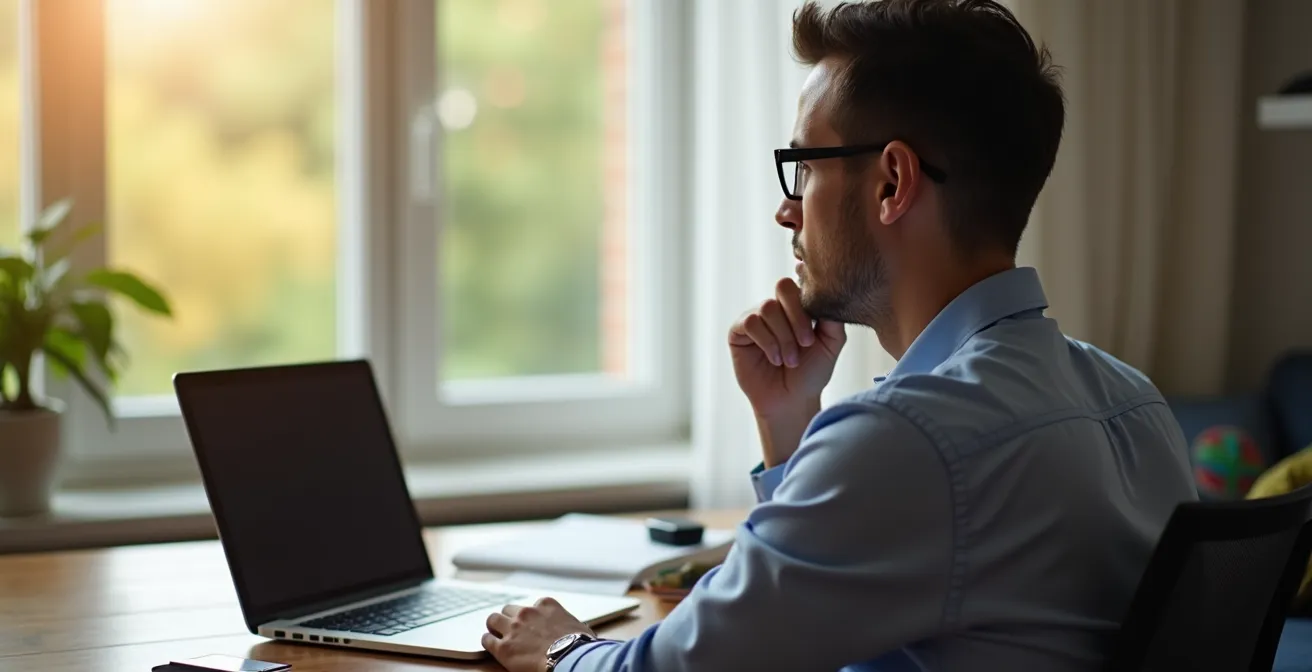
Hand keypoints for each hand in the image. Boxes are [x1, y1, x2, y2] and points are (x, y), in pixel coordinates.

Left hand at [483, 598, 594, 671]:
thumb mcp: (578, 627)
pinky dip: (488, 642)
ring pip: (493, 619)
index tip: (533, 624)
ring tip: (496, 634)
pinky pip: (487, 640)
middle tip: (510, 628)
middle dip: (509, 618)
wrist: (570, 658)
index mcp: (546, 605)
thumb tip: (577, 631)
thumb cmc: (579, 646)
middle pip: (509, 609)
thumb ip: (568, 623)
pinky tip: (491, 646)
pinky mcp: (503, 647)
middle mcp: (527, 613)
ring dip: (494, 626)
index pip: (533, 605)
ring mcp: (513, 629)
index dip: (532, 616)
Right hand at [728, 277, 845, 417]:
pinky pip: (750, 322)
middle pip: (783, 288)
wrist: (792, 400)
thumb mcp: (831, 344)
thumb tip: (827, 293)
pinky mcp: (738, 331)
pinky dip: (767, 341)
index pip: (801, 284)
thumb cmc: (811, 373)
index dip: (808, 305)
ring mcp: (756, 316)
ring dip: (783, 337)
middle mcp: (776, 306)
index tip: (814, 334)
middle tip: (806, 344)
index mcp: (798, 304)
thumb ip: (832, 318)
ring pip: (767, 308)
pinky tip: (775, 358)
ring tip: (790, 360)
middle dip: (797, 318)